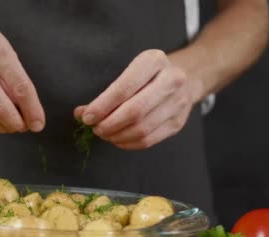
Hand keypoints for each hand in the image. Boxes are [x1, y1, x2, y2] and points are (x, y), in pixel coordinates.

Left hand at [74, 49, 200, 149]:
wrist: (187, 77)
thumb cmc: (149, 74)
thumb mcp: (131, 70)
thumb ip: (107, 91)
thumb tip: (81, 113)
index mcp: (154, 61)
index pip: (124, 88)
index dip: (102, 106)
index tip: (87, 116)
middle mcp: (171, 80)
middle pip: (135, 112)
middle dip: (109, 124)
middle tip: (95, 128)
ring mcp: (178, 103)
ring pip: (142, 129)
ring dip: (117, 136)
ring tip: (104, 134)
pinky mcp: (178, 123)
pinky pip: (149, 140)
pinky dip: (128, 143)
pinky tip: (117, 139)